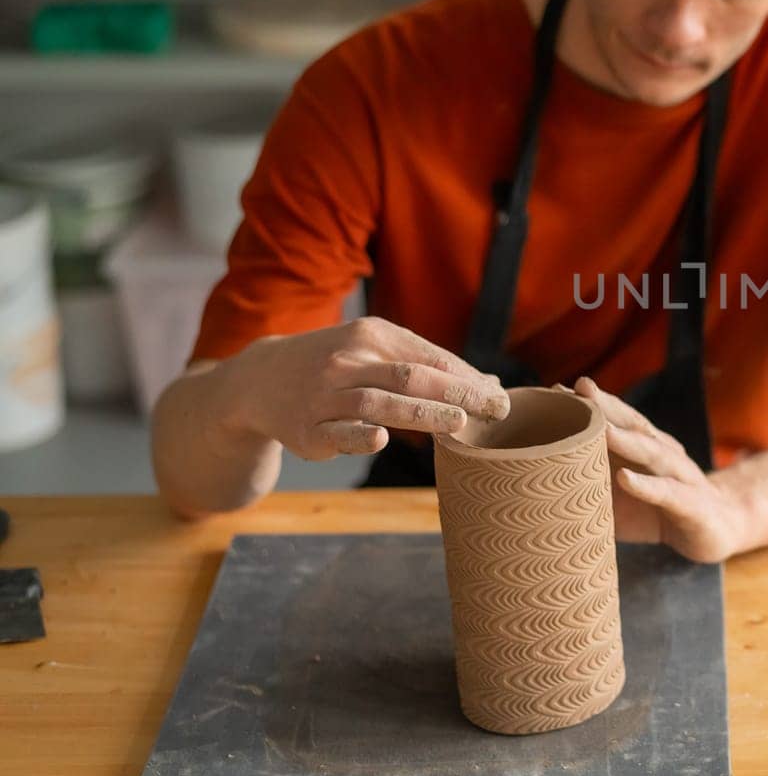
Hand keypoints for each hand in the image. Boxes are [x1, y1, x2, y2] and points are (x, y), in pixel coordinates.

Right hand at [227, 317, 510, 460]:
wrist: (261, 378)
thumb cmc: (338, 364)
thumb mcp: (376, 349)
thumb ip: (429, 365)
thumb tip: (489, 383)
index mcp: (371, 336)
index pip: (429, 358)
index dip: (467, 380)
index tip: (499, 399)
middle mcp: (348, 362)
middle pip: (409, 377)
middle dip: (455, 394)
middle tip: (492, 410)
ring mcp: (324, 396)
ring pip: (377, 403)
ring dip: (420, 413)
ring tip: (457, 423)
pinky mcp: (306, 431)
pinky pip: (337, 433)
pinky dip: (359, 436)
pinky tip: (381, 439)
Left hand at [573, 376, 748, 563]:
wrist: (719, 530)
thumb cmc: (660, 511)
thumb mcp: (621, 496)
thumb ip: (591, 482)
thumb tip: (539, 480)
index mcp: (646, 448)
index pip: (616, 420)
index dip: (589, 405)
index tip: (555, 389)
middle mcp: (664, 453)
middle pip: (634, 425)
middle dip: (606, 407)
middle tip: (578, 389)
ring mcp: (680, 476)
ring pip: (652, 453)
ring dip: (626, 439)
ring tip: (600, 430)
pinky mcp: (691, 505)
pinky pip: (668, 492)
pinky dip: (646, 485)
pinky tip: (625, 479)